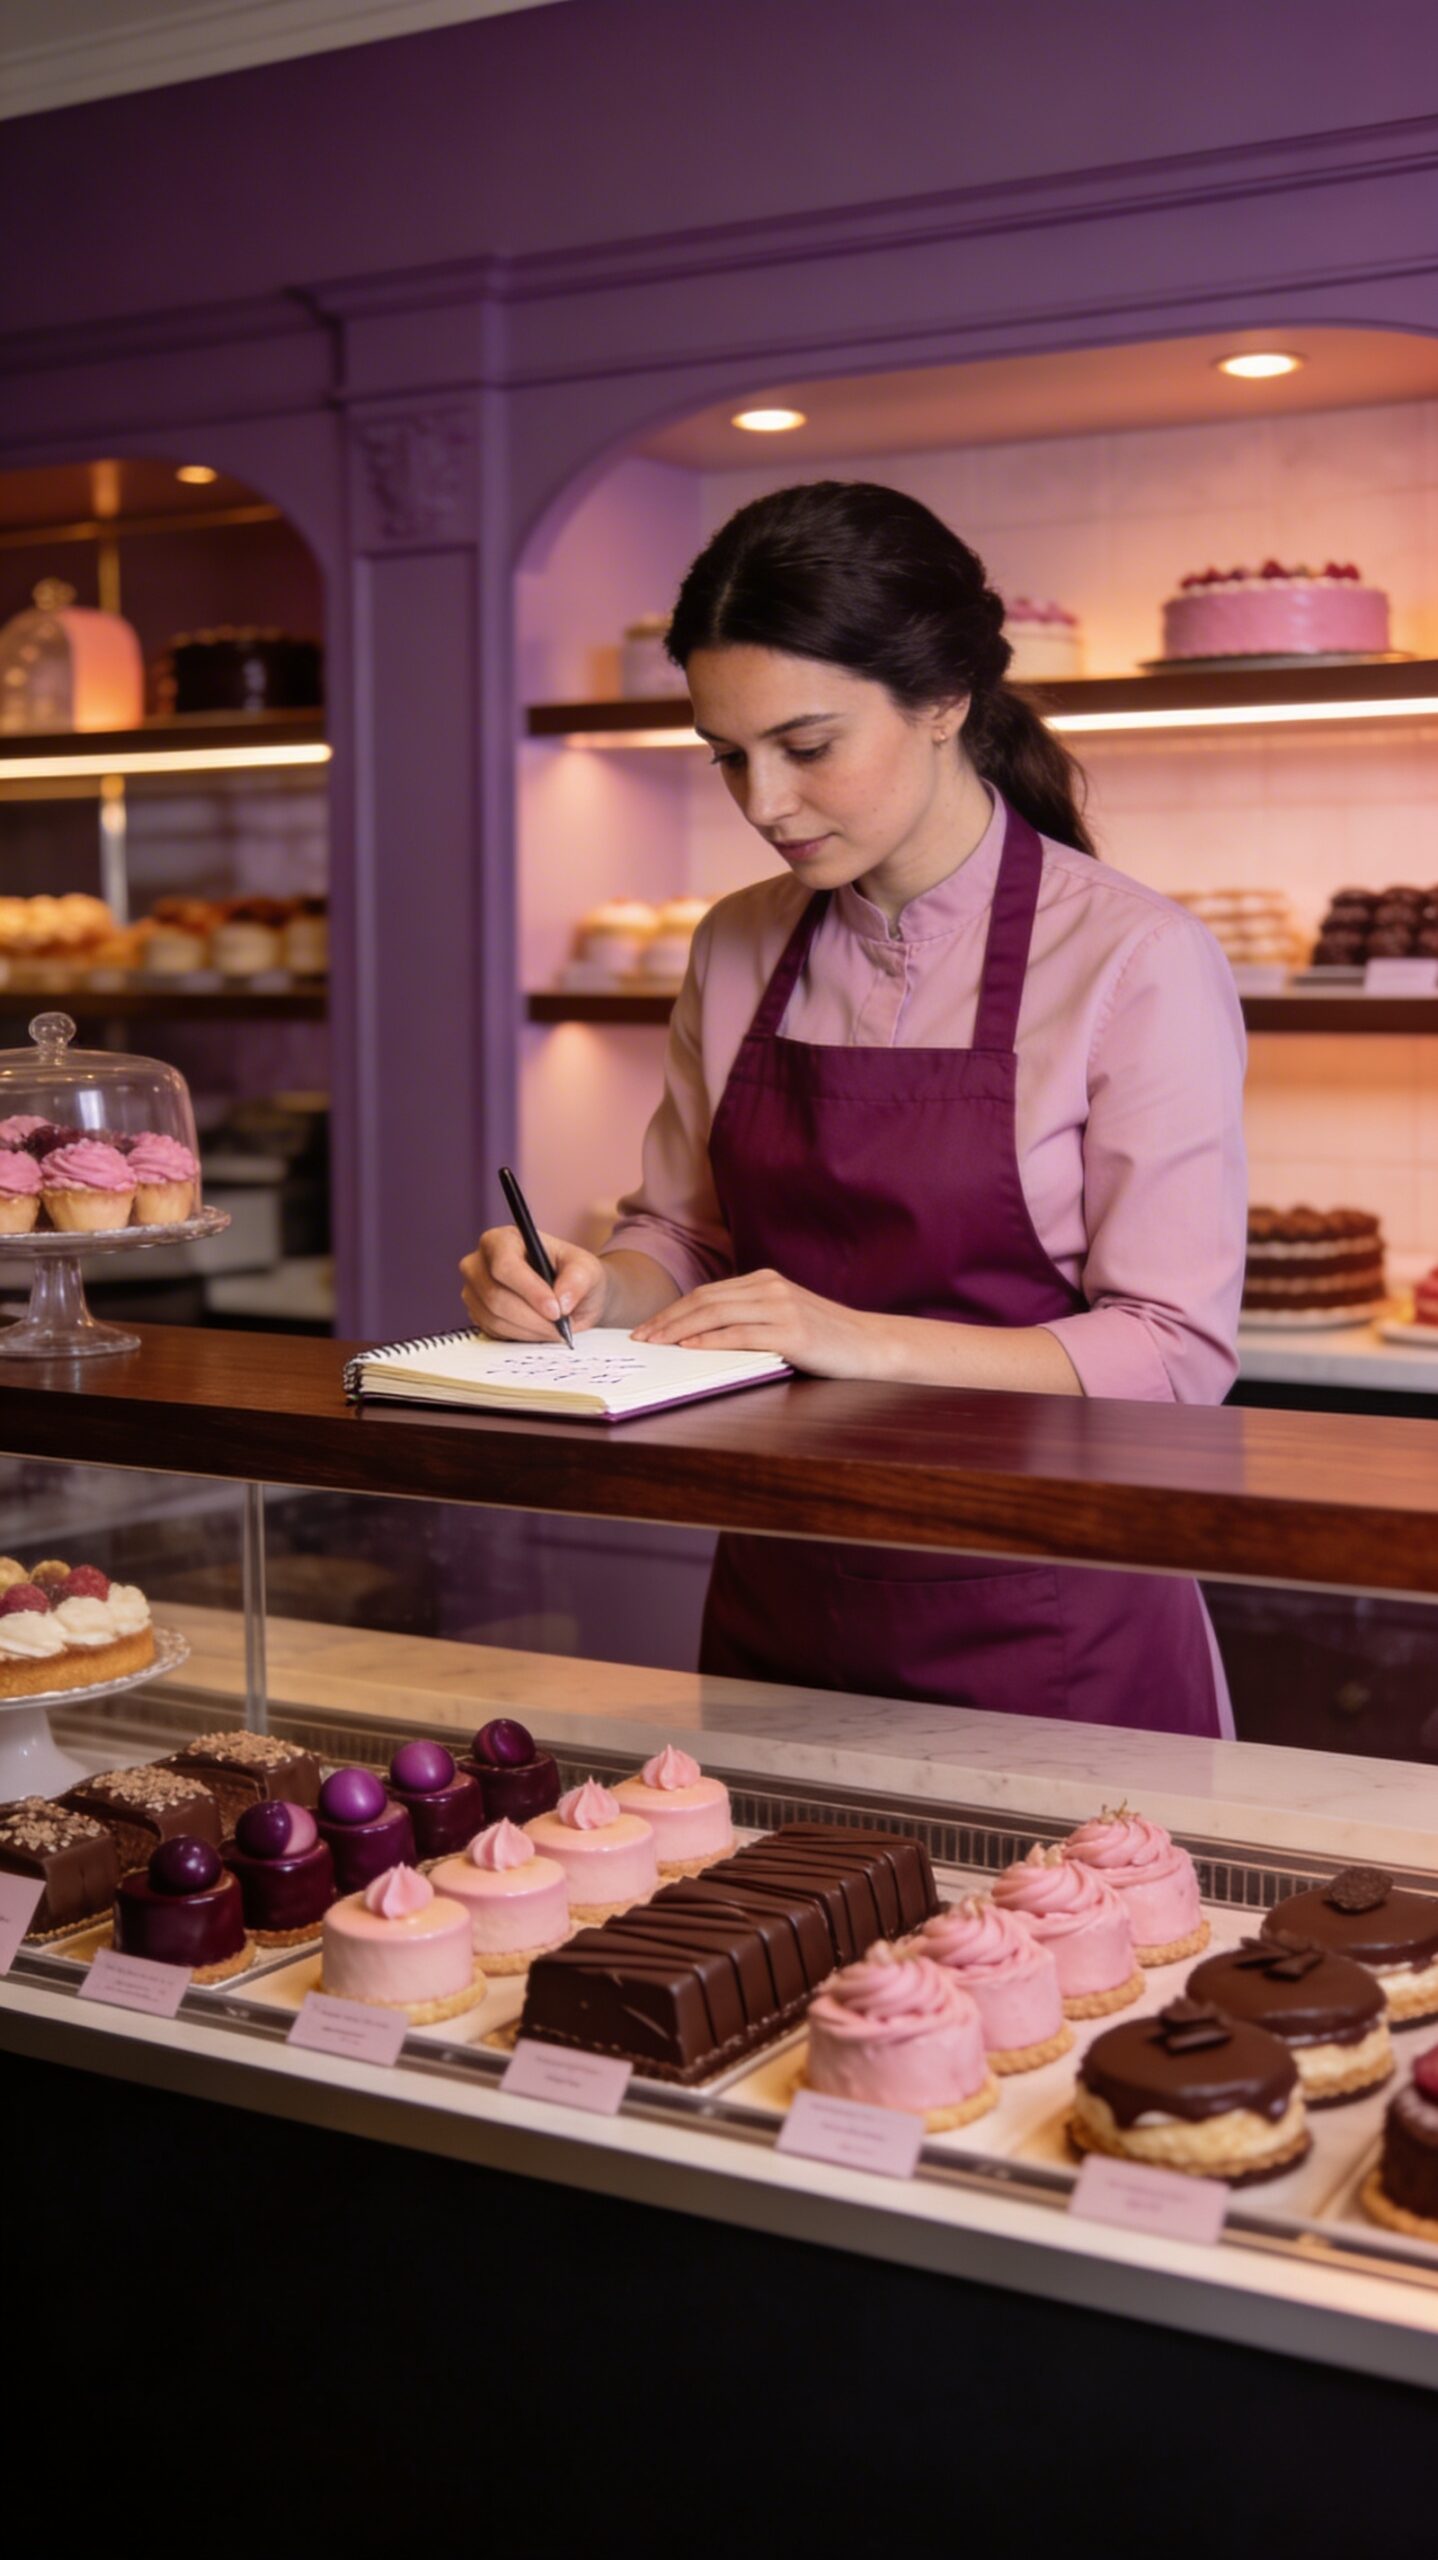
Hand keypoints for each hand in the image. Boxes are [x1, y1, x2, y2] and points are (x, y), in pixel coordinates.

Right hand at [459, 1225, 609, 1339]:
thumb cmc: (574, 1275)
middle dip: (532, 1317)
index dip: (529, 1290)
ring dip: (529, 1329)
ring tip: (554, 1329)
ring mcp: (474, 1290)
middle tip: (560, 1327)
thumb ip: (578, 1280)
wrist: (569, 1296)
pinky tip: (539, 1330)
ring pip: (493, 1318)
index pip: (505, 1265)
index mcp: (503, 1240)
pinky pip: (493, 1332)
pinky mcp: (476, 1314)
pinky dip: (521, 1337)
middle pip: (495, 1295)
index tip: (556, 1310)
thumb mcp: (587, 1270)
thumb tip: (561, 1300)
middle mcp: (479, 1262)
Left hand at [632, 1267, 891, 1378]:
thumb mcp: (784, 1317)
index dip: (672, 1310)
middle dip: (667, 1320)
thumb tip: (699, 1334)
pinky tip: (690, 1349)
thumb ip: (750, 1317)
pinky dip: (710, 1340)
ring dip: (679, 1330)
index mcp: (765, 1281)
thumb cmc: (825, 1338)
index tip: (648, 1327)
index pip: (706, 1293)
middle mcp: (770, 1287)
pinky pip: (741, 1334)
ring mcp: (781, 1307)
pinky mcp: (792, 1332)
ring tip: (655, 1344)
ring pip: (716, 1314)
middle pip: (704, 1300)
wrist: (871, 1345)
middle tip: (641, 1338)